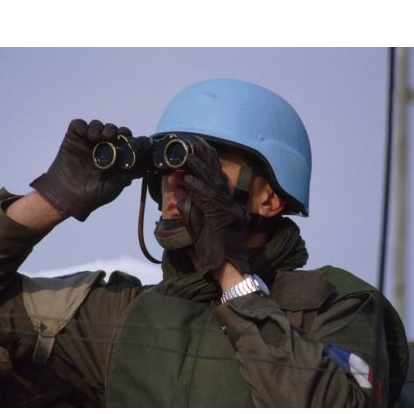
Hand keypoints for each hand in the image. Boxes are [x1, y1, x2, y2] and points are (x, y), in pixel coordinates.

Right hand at [30, 119, 138, 220]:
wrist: (67, 198)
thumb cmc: (91, 196)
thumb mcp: (113, 188)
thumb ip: (125, 177)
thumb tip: (143, 168)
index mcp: (113, 157)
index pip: (124, 141)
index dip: (128, 137)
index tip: (129, 139)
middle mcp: (101, 147)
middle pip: (112, 130)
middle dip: (114, 130)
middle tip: (112, 136)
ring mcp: (86, 142)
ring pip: (97, 125)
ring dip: (100, 127)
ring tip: (97, 137)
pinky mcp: (72, 139)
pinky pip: (78, 125)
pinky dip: (83, 126)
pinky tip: (85, 135)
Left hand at [178, 139, 249, 274]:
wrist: (229, 271)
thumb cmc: (217, 255)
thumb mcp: (202, 229)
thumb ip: (194, 211)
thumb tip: (181, 196)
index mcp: (229, 208)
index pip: (219, 181)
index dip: (211, 164)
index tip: (202, 150)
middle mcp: (231, 207)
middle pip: (218, 177)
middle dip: (207, 158)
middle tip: (197, 142)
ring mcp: (228, 212)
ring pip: (213, 184)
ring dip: (200, 168)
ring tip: (189, 154)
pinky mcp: (221, 219)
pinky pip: (207, 199)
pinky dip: (196, 188)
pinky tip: (186, 179)